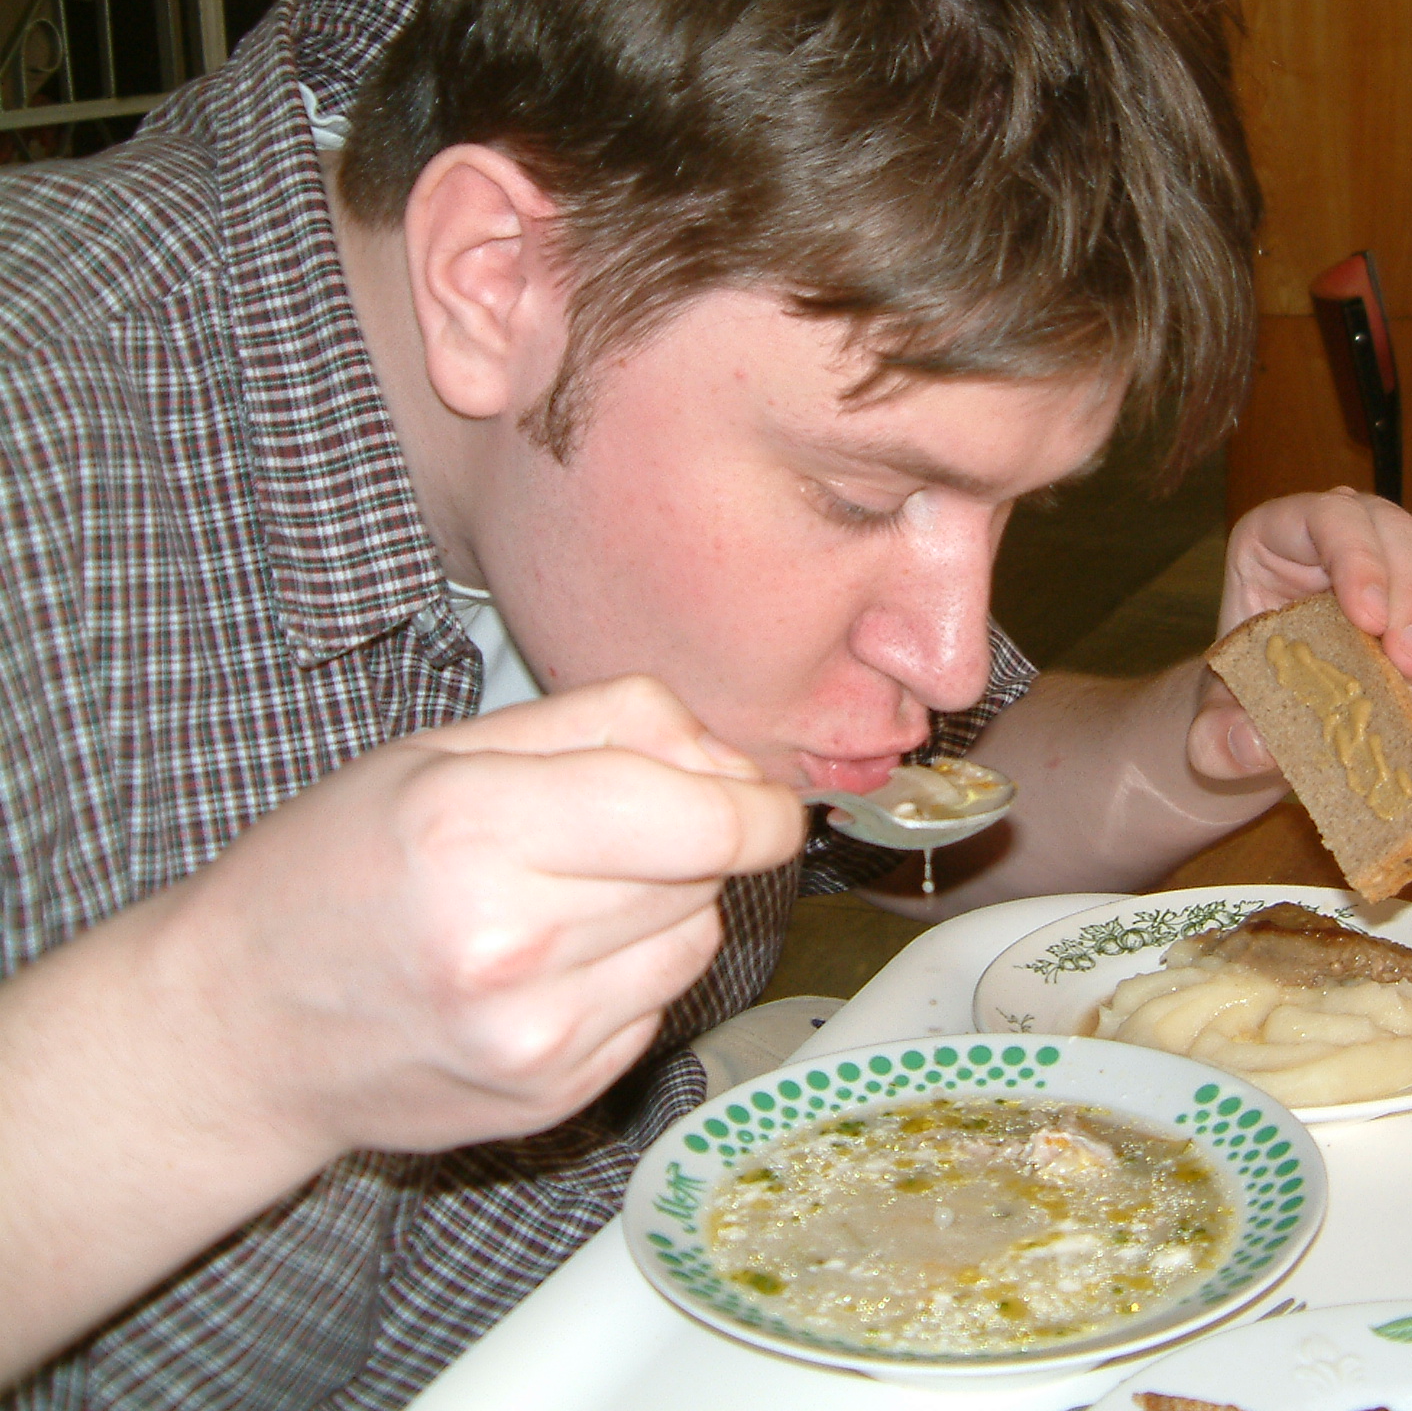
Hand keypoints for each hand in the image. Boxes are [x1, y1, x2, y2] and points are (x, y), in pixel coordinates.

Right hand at [163, 675, 804, 1159]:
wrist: (238, 1029)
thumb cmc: (335, 868)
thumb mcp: (445, 751)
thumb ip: (607, 725)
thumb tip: (734, 763)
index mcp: (476, 827)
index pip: (700, 821)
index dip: (758, 807)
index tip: (765, 801)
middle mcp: (510, 942)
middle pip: (704, 873)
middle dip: (691, 840)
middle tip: (606, 833)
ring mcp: (534, 1034)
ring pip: (695, 942)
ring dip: (666, 909)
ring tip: (564, 900)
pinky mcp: (552, 1094)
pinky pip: (656, 1008)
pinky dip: (629, 975)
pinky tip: (547, 967)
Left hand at [1188, 488, 1411, 781]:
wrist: (1268, 711)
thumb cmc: (1239, 699)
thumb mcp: (1212, 721)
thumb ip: (1217, 736)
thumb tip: (1255, 746)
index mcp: (1271, 537)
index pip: (1324, 516)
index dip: (1356, 557)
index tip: (1369, 621)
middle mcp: (1334, 532)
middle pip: (1392, 530)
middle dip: (1409, 597)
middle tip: (1405, 665)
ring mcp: (1385, 556)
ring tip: (1410, 686)